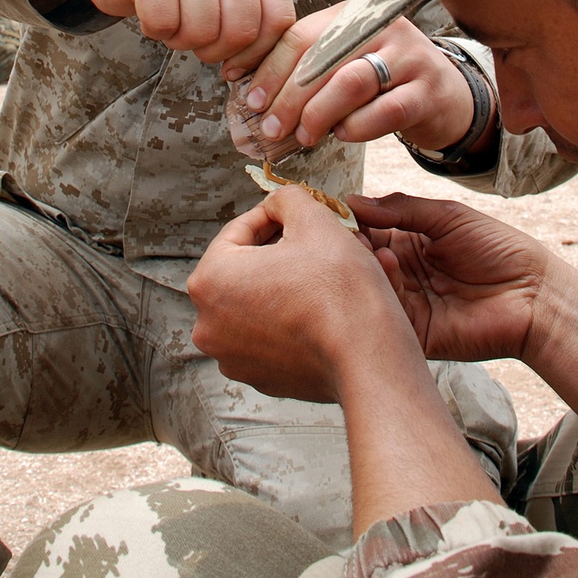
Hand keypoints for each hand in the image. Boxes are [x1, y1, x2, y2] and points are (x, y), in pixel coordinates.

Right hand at [41, 0, 294, 62]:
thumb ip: (250, 20)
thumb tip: (259, 75)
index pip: (278, 20)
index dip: (255, 55)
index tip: (233, 65)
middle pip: (240, 32)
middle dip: (214, 52)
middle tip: (194, 38)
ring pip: (201, 32)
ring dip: (181, 41)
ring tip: (173, 20)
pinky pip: (163, 24)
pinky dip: (155, 30)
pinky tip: (151, 10)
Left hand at [188, 186, 408, 402]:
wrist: (369, 357)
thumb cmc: (340, 289)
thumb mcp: (314, 219)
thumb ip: (287, 199)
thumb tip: (279, 204)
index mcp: (211, 280)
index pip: (239, 231)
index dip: (273, 214)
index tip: (297, 212)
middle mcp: (208, 324)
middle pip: (244, 269)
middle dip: (277, 251)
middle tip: (312, 241)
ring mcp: (231, 357)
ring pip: (256, 302)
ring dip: (282, 284)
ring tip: (318, 274)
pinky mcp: (258, 378)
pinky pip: (268, 334)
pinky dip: (287, 318)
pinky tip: (318, 309)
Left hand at [227, 7, 483, 150]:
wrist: (446, 97)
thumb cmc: (382, 83)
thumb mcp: (343, 64)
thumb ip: (305, 69)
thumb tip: (248, 90)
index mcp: (351, 14)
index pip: (300, 36)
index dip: (270, 70)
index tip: (250, 100)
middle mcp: (381, 26)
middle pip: (322, 59)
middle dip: (289, 98)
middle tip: (271, 128)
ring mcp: (409, 57)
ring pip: (351, 82)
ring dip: (319, 114)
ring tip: (304, 136)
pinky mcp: (427, 91)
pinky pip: (384, 111)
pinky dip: (356, 127)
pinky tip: (344, 135)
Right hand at [354, 192, 557, 364]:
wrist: (535, 294)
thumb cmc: (499, 249)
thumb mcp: (448, 217)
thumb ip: (402, 209)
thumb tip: (353, 201)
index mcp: (409, 244)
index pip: (369, 232)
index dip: (353, 221)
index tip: (337, 209)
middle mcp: (404, 274)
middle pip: (362, 261)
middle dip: (351, 244)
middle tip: (343, 230)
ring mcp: (408, 305)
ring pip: (370, 287)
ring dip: (364, 264)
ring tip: (367, 244)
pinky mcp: (416, 332)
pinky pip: (388, 314)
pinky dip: (383, 288)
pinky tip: (388, 264)